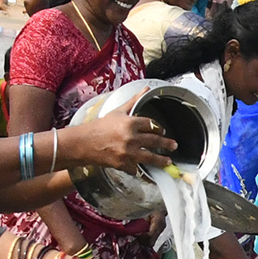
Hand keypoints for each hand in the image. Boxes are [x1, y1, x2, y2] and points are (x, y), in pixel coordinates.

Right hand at [63, 89, 178, 173]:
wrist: (83, 143)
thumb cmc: (99, 127)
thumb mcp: (117, 111)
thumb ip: (134, 101)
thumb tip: (146, 89)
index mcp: (130, 123)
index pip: (151, 124)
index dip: (159, 128)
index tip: (162, 131)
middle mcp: (130, 138)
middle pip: (154, 141)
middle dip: (166, 144)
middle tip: (174, 145)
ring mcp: (126, 152)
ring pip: (149, 157)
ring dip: (160, 160)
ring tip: (167, 161)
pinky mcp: (122, 164)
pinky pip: (135, 168)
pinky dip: (139, 168)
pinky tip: (145, 170)